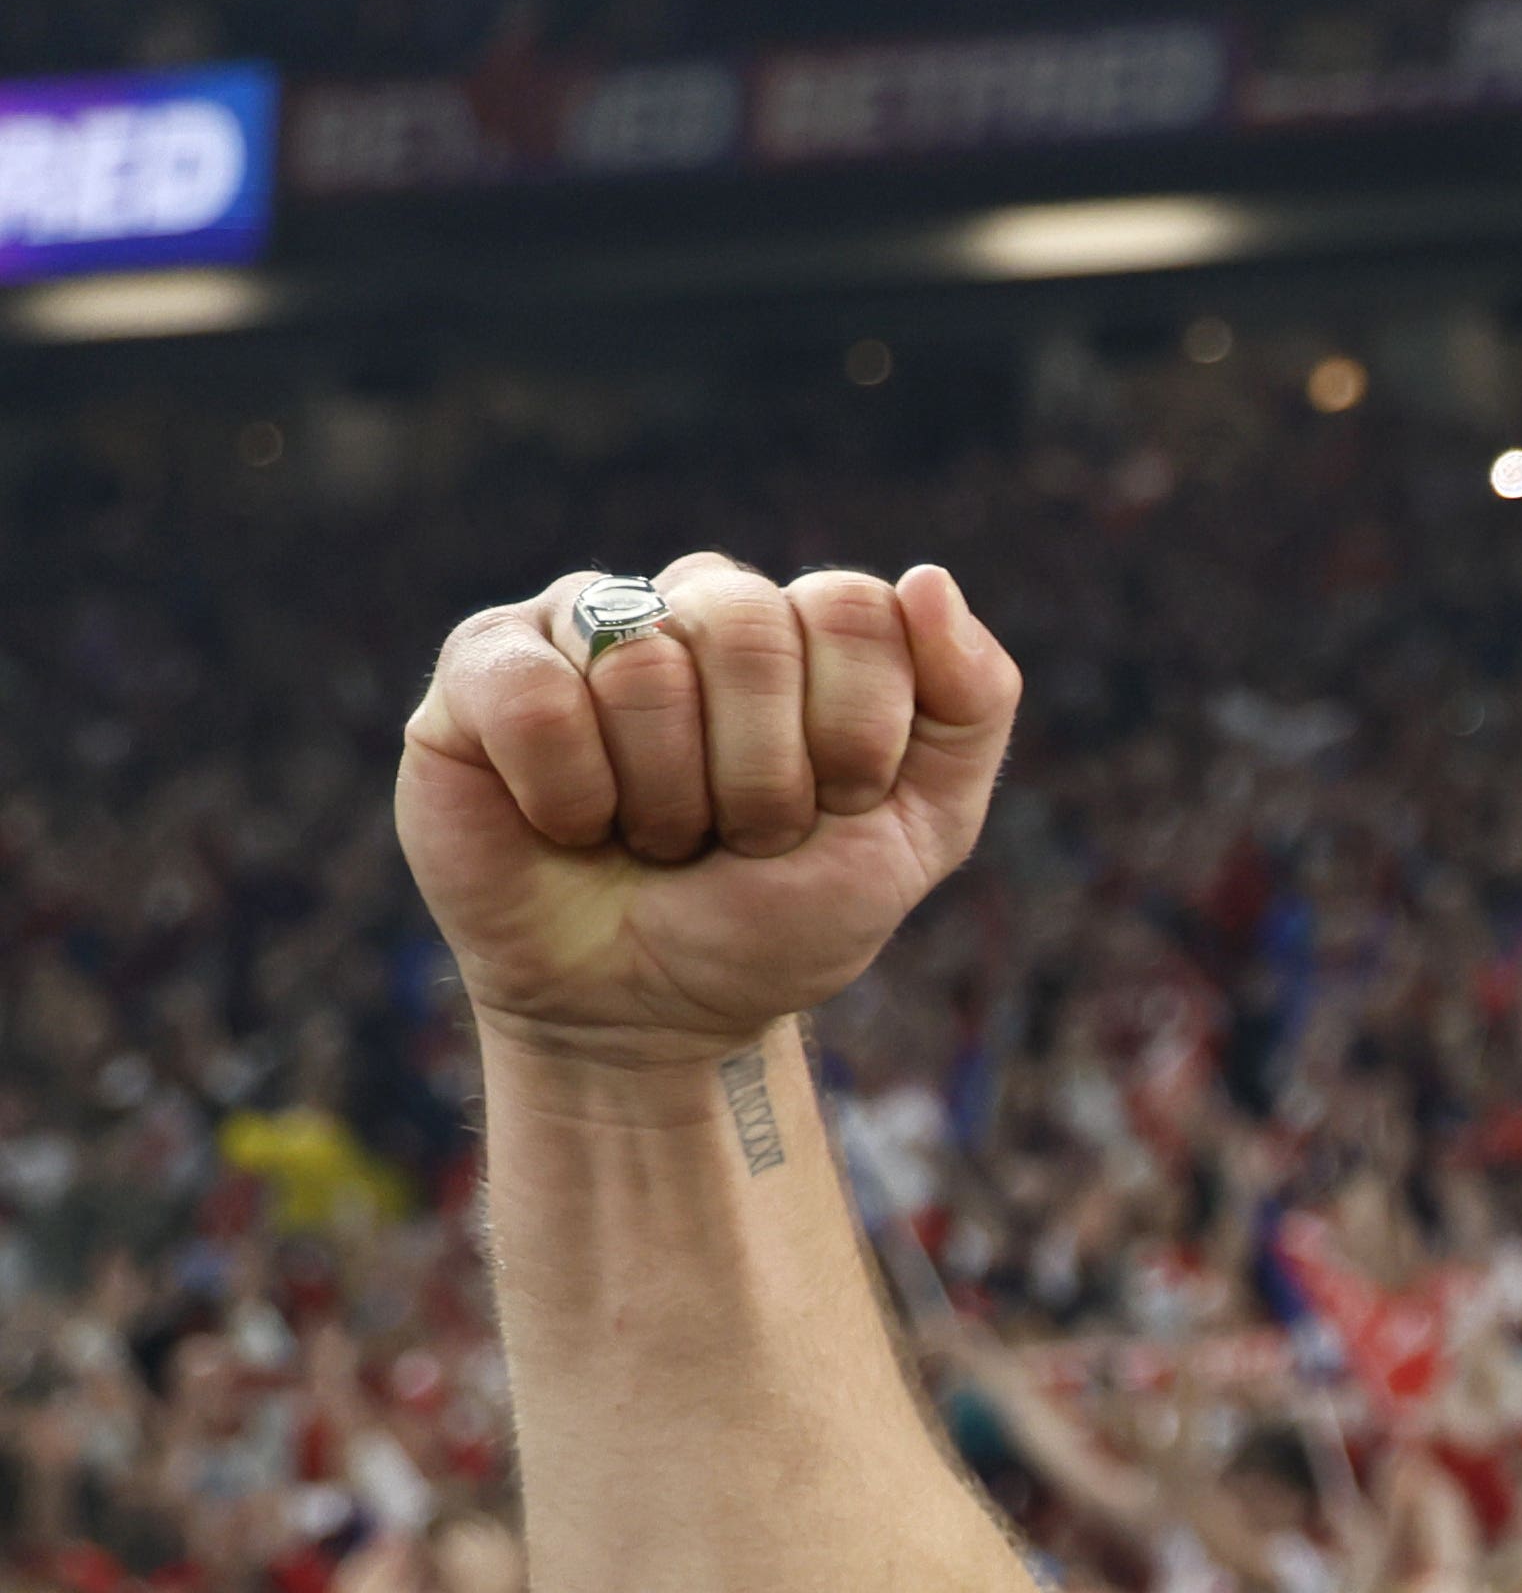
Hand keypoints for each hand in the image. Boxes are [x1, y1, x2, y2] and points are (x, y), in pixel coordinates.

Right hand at [396, 559, 1022, 1071]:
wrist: (653, 1014)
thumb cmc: (781, 917)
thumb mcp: (920, 831)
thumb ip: (969, 705)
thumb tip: (929, 577)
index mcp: (804, 628)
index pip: (852, 608)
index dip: (852, 736)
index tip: (833, 809)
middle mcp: (692, 603)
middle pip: (750, 625)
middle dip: (762, 777)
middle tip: (737, 837)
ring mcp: (583, 627)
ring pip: (644, 665)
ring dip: (666, 799)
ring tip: (652, 837)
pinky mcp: (480, 672)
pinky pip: (534, 695)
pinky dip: (569, 794)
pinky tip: (568, 825)